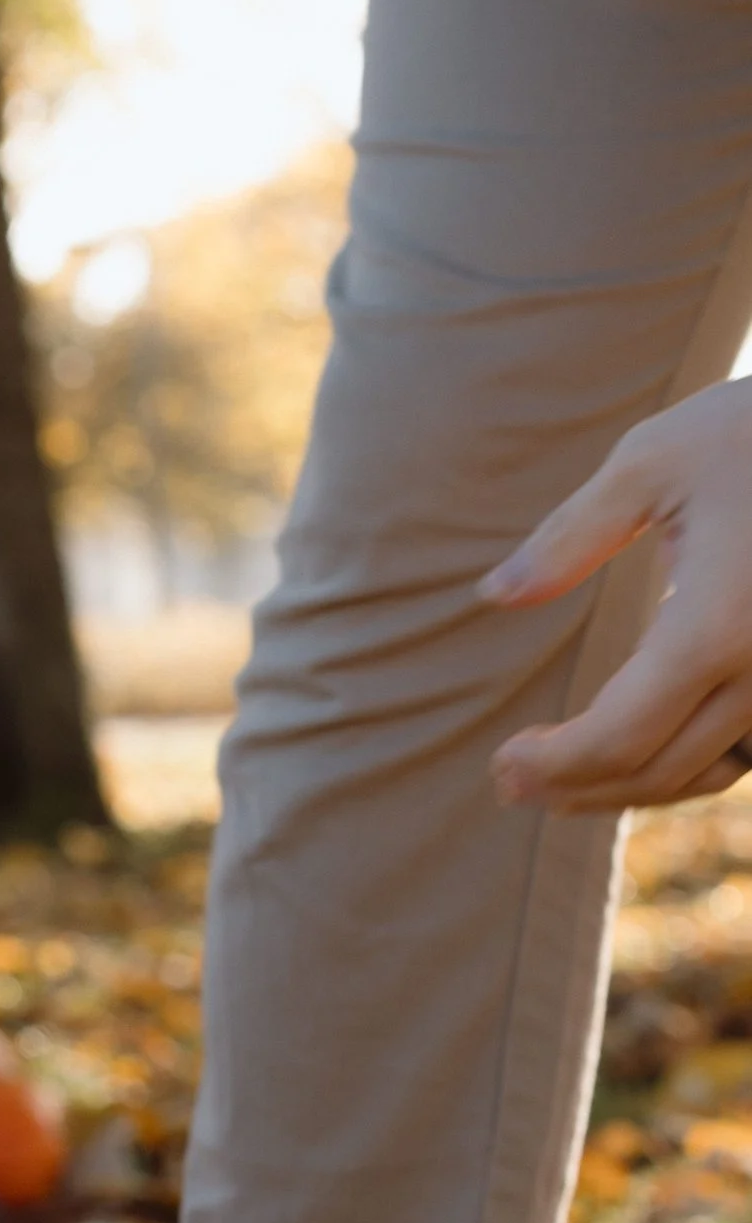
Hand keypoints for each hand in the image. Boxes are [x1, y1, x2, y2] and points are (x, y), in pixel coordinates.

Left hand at [485, 375, 751, 809]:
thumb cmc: (747, 431)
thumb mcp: (651, 461)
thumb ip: (570, 537)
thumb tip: (495, 593)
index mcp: (713, 626)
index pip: (618, 737)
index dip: (552, 765)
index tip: (501, 766)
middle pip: (656, 769)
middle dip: (575, 787)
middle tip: (508, 784)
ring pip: (705, 773)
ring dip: (628, 790)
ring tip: (561, 787)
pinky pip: (743, 752)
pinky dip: (685, 769)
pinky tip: (637, 754)